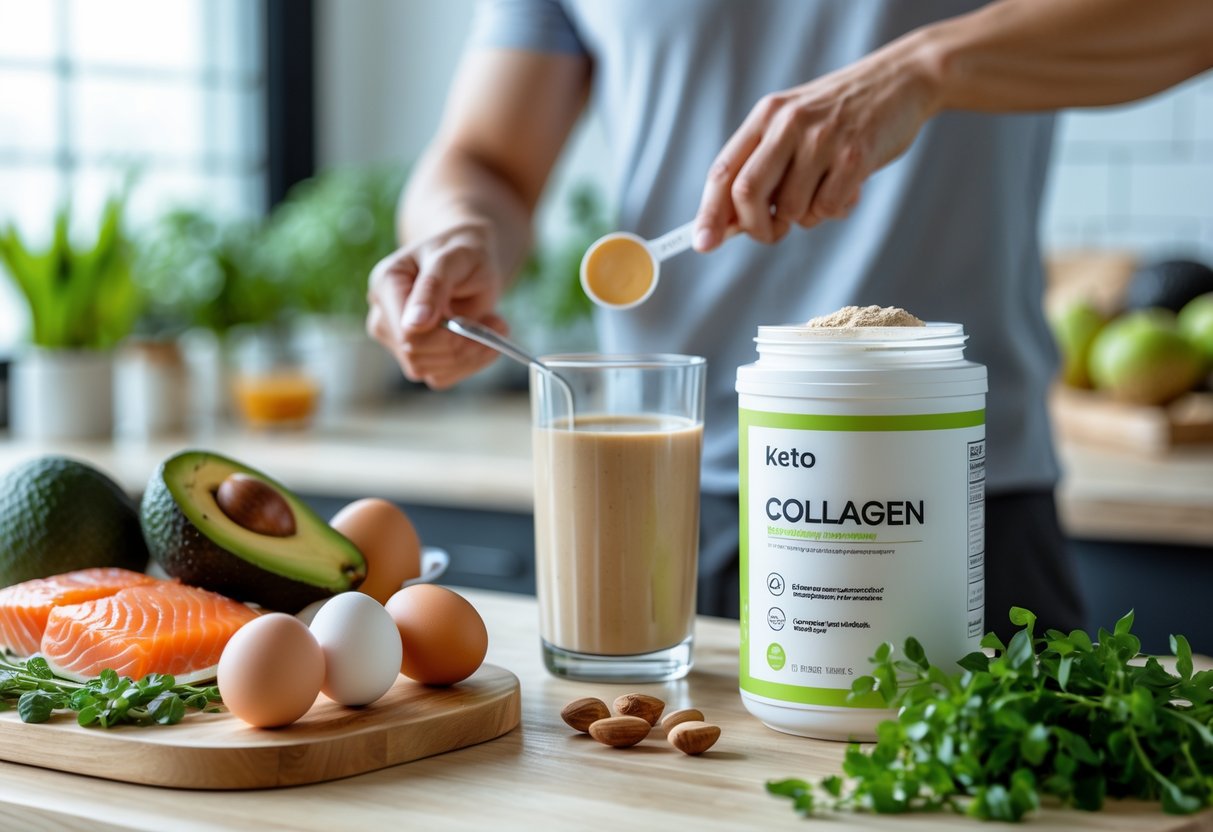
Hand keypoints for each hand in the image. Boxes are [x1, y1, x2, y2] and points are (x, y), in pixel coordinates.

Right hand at [366, 224, 508, 388]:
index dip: (444, 335)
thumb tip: (414, 325)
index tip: (477, 320)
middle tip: (497, 323)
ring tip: (494, 325)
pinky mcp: (416, 358)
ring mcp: (397, 341)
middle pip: (417, 355)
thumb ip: (433, 287)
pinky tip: (484, 341)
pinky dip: (469, 364)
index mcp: (385, 284)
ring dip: (471, 355)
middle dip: (462, 345)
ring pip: (429, 371)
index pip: (407, 331)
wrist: (471, 261)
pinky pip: (440, 378)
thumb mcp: (454, 259)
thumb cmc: (462, 252)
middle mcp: (384, 316)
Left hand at [693, 41, 939, 249]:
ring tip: (822, 193)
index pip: (723, 172)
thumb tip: (728, 221)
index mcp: (766, 116)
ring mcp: (822, 139)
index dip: (708, 213)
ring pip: (790, 210)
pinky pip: (827, 209)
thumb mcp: (792, 124)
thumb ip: (761, 165)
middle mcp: (789, 124)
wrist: (901, 79)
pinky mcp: (855, 156)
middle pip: (747, 194)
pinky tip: (847, 189)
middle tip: (772, 231)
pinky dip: (833, 212)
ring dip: (803, 218)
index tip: (702, 243)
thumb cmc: (841, 113)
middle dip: (755, 228)